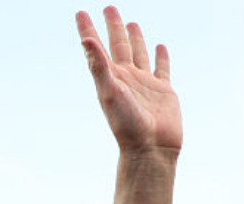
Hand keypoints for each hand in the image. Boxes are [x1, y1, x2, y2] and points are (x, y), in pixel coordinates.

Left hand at [76, 7, 182, 153]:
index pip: (97, 47)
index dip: (88, 29)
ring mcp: (145, 83)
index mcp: (111, 76)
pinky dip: (161, 57)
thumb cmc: (127, 124)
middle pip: (119, 45)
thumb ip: (98, 66)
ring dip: (135, 39)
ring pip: (139, 54)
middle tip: (109, 8)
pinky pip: (162, 69)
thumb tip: (85, 40)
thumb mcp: (109, 92)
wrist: (151, 149)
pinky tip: (160, 47)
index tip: (80, 13)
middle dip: (113, 26)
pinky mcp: (163, 91)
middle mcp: (127, 77)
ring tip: (132, 23)